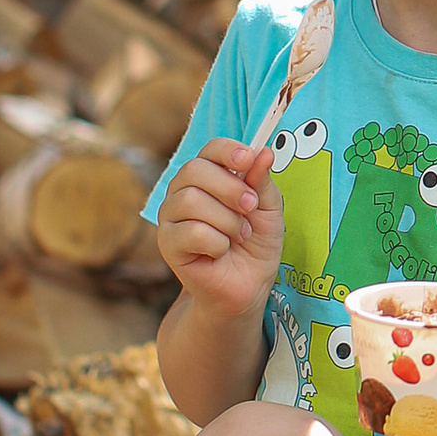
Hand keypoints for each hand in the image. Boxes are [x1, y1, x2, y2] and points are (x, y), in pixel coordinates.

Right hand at [156, 136, 281, 314]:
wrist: (246, 286)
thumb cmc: (255, 245)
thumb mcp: (269, 210)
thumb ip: (262, 181)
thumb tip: (263, 151)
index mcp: (208, 175)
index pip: (210, 149)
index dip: (227, 151)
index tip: (247, 160)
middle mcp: (183, 190)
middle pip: (195, 170)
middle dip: (231, 189)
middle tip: (250, 208)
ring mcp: (171, 216)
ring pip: (192, 201)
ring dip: (227, 221)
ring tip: (239, 235)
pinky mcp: (167, 243)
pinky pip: (192, 232)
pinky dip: (217, 243)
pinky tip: (221, 252)